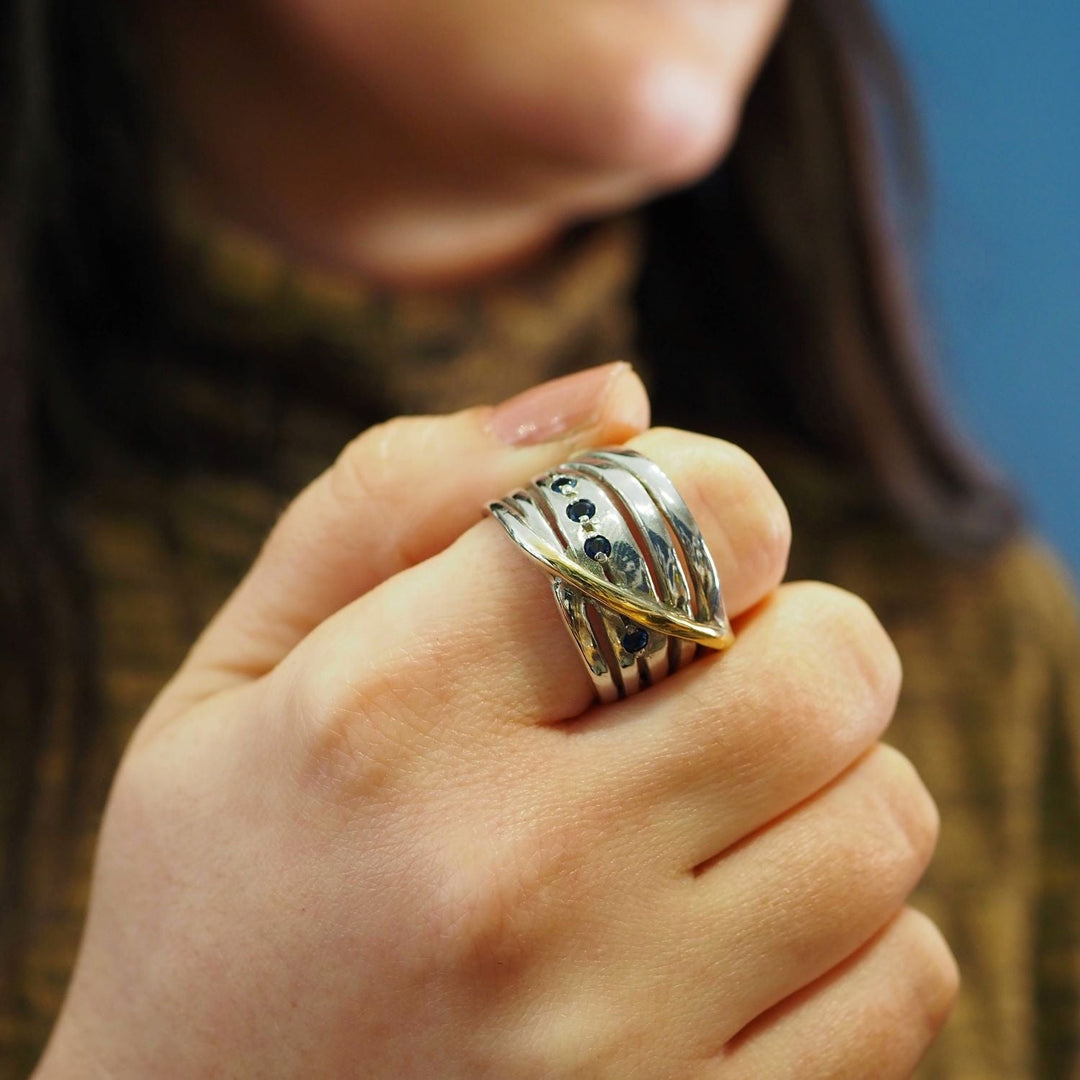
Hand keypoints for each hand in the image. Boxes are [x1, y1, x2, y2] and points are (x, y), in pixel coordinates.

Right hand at [37, 364, 955, 1077]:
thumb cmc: (215, 895)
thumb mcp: (237, 676)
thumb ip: (398, 499)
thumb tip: (620, 394)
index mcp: (380, 716)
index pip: (679, 518)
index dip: (718, 498)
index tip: (685, 540)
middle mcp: (509, 876)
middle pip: (824, 666)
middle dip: (803, 631)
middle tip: (723, 663)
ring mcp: (611, 1040)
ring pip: (881, 820)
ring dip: (828, 774)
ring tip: (718, 798)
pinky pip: (904, 980)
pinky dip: (856, 923)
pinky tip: (739, 922)